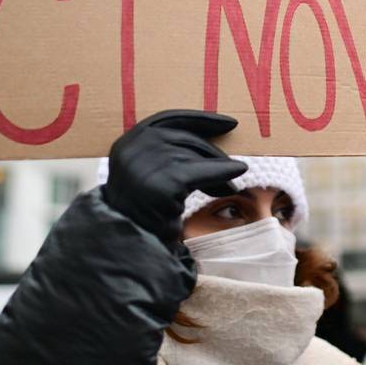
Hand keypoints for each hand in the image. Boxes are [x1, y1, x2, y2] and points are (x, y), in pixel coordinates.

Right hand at [103, 110, 246, 246]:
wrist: (131, 246)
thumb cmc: (144, 213)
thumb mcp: (149, 176)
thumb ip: (168, 154)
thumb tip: (215, 137)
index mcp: (126, 143)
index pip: (168, 119)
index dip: (201, 120)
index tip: (229, 123)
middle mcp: (133, 149)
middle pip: (185, 138)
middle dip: (212, 153)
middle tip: (234, 165)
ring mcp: (147, 165)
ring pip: (195, 157)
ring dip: (218, 168)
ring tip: (232, 185)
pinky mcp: (166, 183)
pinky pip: (203, 172)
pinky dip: (223, 171)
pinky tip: (239, 170)